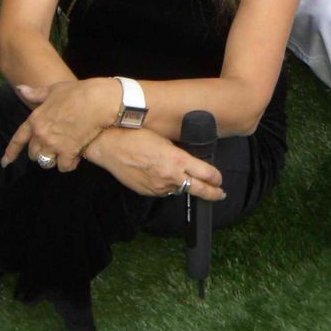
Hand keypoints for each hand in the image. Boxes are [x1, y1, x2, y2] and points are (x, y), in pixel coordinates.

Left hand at [1, 78, 118, 171]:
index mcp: (35, 120)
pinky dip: (69, 164)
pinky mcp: (69, 151)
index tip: (5, 162)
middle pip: (33, 153)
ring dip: (54, 159)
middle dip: (41, 152)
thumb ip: (36, 93)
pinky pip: (64, 166)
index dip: (11, 152)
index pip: (18, 139)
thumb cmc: (78, 92)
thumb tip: (21, 89)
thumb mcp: (54, 89)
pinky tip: (75, 158)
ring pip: (47, 162)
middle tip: (53, 147)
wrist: (98, 101)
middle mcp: (41, 135)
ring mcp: (54, 144)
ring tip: (63, 154)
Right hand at [83, 127, 225, 200]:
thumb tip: (189, 162)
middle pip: (199, 189)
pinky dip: (167, 187)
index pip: (206, 174)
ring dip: (185, 186)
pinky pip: (163, 192)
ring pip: (179, 190)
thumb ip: (179, 154)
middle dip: (213, 193)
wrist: (110, 147)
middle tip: (220, 194)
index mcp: (177, 160)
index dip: (216, 178)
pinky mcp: (148, 192)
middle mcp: (170, 176)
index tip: (219, 179)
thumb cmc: (136, 137)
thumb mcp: (164, 141)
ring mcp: (158, 186)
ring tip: (188, 181)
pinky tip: (163, 178)